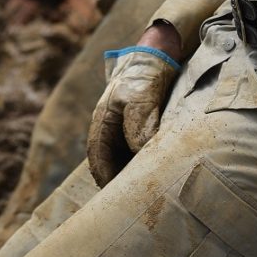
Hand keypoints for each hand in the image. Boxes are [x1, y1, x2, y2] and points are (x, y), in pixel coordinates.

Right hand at [87, 44, 179, 187]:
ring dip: (130, 173)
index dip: (105, 176)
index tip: (114, 196)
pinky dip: (143, 163)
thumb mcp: (141, 98)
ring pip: (123, 157)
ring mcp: (125, 127)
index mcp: (103, 120)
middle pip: (109, 160)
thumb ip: (139, 125)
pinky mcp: (140, 128)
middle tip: (130, 201)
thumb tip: (141, 153)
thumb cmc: (144, 74)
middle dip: (117, 180)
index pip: (98, 155)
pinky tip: (156, 172)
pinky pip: (138, 151)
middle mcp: (111, 127)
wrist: (158, 55)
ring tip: (144, 192)